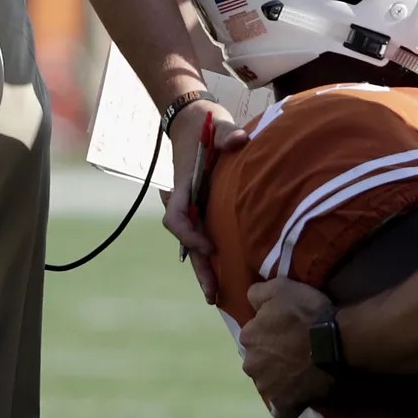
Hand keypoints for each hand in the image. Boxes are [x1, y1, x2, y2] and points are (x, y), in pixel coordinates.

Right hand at [163, 98, 244, 302]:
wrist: (194, 120)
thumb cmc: (207, 124)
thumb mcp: (218, 124)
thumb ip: (228, 133)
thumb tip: (240, 140)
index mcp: (183, 185)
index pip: (177, 217)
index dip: (190, 235)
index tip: (209, 247)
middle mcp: (185, 200)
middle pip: (187, 240)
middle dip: (199, 267)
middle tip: (212, 295)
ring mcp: (194, 205)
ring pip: (195, 242)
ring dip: (205, 267)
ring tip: (217, 296)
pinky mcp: (204, 207)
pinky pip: (205, 234)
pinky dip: (212, 255)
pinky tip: (226, 273)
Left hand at [242, 278, 335, 417]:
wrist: (334, 342)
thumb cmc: (308, 313)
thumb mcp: (282, 288)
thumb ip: (258, 293)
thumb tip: (249, 298)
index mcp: (249, 337)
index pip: (254, 335)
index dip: (271, 332)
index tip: (288, 330)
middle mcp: (250, 364)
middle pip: (258, 362)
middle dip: (272, 358)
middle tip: (296, 352)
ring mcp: (267, 388)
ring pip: (269, 385)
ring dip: (280, 380)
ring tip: (303, 373)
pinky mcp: (285, 405)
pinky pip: (282, 412)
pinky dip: (289, 406)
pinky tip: (300, 398)